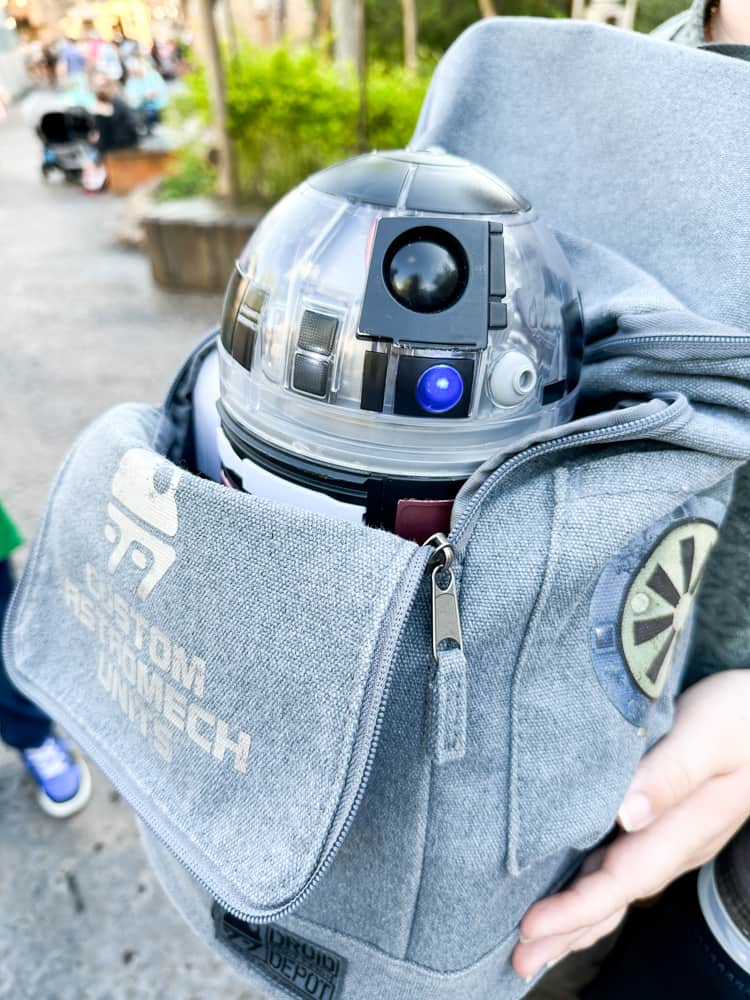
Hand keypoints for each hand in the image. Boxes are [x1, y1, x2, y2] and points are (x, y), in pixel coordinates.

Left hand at [513, 669, 749, 981]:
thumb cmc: (743, 716)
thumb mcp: (711, 733)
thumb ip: (671, 773)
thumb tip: (624, 814)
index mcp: (684, 828)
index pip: (621, 880)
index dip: (575, 908)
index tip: (530, 926)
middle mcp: (677, 842)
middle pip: (615, 898)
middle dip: (566, 932)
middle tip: (519, 961)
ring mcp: (674, 837)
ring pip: (617, 887)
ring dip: (576, 918)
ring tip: (535, 943)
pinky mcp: (667, 821)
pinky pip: (622, 866)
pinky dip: (591, 889)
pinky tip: (568, 890)